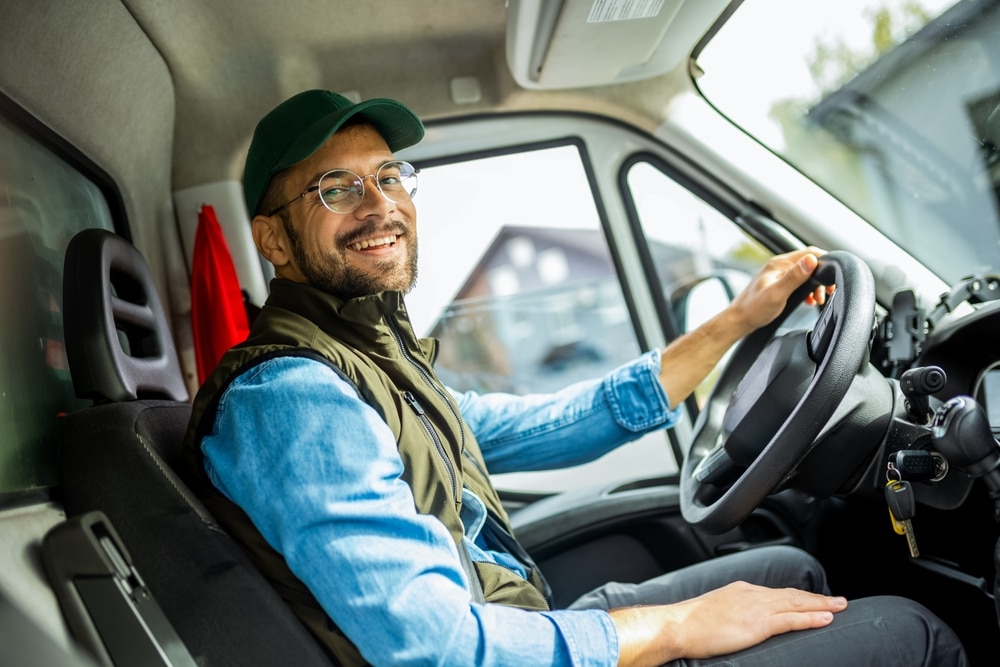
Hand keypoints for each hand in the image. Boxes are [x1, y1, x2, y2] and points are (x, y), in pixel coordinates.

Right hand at [610, 581, 846, 666]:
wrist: (678, 625)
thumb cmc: (689, 624)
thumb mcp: (714, 612)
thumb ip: (732, 613)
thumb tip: (739, 622)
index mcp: (741, 591)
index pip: (777, 594)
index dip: (798, 598)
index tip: (813, 600)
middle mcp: (752, 594)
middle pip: (792, 596)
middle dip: (816, 598)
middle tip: (838, 600)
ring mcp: (756, 608)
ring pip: (797, 605)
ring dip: (821, 606)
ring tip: (840, 607)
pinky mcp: (758, 624)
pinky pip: (791, 620)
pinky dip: (811, 618)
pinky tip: (826, 618)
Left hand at [727, 246, 832, 336]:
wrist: (739, 320)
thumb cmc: (754, 309)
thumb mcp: (777, 294)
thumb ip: (794, 277)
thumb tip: (811, 260)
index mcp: (779, 264)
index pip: (810, 252)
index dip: (825, 262)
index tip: (832, 278)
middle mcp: (779, 265)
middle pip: (809, 262)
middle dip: (822, 276)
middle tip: (827, 292)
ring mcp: (778, 273)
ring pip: (805, 272)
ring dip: (815, 284)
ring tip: (818, 299)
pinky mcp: (777, 282)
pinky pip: (799, 280)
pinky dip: (807, 289)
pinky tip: (808, 300)